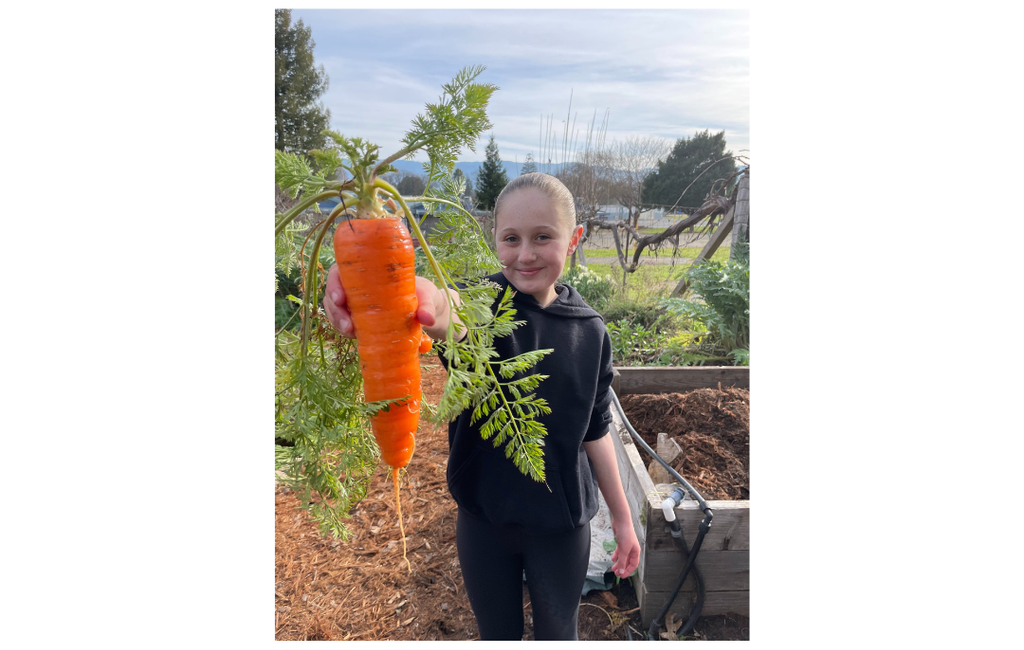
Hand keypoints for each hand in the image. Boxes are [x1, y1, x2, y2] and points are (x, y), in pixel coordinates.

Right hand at [322, 264, 446, 338]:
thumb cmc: (423, 294)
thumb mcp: (427, 296)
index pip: (340, 271)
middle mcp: (358, 286)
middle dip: (335, 310)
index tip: (339, 297)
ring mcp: (356, 303)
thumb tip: (427, 319)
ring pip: (336, 310)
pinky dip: (346, 330)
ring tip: (351, 332)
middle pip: (333, 293)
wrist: (427, 310)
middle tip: (348, 325)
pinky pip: (345, 323)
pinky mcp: (359, 319)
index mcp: (368, 271)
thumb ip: (427, 305)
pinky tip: (355, 336)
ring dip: (338, 322)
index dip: (334, 283)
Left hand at [610, 518, 640, 578]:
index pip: (633, 565)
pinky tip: (612, 559)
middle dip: (622, 568)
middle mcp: (632, 549)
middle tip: (615, 573)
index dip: (628, 571)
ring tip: (613, 568)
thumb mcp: (623, 550)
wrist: (621, 520)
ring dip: (618, 563)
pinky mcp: (621, 541)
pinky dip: (616, 555)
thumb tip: (621, 572)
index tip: (622, 577)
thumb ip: (622, 562)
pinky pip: (619, 551)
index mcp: (636, 551)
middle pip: (627, 561)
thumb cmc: (625, 534)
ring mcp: (626, 545)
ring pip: (623, 557)